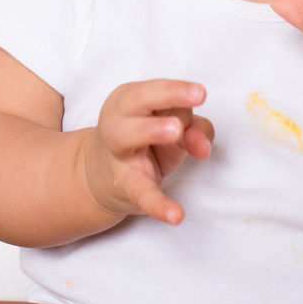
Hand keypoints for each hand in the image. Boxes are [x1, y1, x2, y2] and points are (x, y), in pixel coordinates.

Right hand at [83, 79, 212, 225]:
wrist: (100, 178)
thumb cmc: (146, 142)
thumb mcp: (173, 129)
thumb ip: (195, 129)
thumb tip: (202, 146)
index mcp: (131, 99)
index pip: (155, 88)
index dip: (178, 90)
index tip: (201, 93)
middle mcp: (119, 118)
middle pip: (138, 100)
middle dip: (166, 97)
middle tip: (194, 101)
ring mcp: (119, 152)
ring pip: (128, 135)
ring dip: (152, 130)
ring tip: (177, 132)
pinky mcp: (125, 186)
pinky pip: (141, 193)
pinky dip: (158, 204)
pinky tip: (176, 215)